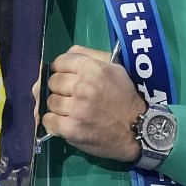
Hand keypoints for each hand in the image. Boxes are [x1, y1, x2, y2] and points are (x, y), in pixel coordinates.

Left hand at [42, 46, 145, 161]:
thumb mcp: (116, 68)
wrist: (138, 130)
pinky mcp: (71, 129)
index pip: (60, 61)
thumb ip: (90, 55)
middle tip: (71, 96)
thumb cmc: (126, 97)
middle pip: (52, 82)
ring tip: (70, 111)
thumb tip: (65, 55)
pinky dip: (52, 122)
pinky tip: (64, 122)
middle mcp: (83, 86)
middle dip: (59, 88)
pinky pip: (48, 121)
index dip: (61, 69)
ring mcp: (76, 109)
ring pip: (49, 101)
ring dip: (57, 107)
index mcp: (93, 68)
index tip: (67, 78)